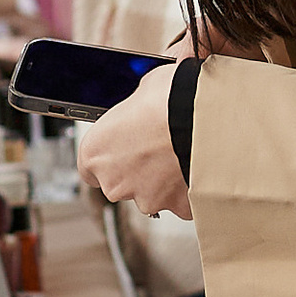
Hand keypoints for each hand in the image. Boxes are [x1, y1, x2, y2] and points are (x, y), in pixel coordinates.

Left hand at [78, 66, 187, 220]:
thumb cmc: (170, 100)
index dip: (111, 156)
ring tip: (182, 154)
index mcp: (95, 154)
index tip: (125, 148)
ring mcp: (145, 199)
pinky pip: (182, 202)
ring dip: (165, 181)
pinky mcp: (176, 208)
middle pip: (122, 184)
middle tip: (159, 147)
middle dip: (139, 170)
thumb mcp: (144, 89)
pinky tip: (199, 168)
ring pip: (153, 194)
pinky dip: (190, 190)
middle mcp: (114, 182)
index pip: (91, 166)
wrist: (205, 118)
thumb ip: (138, 105)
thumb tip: (151, 94)